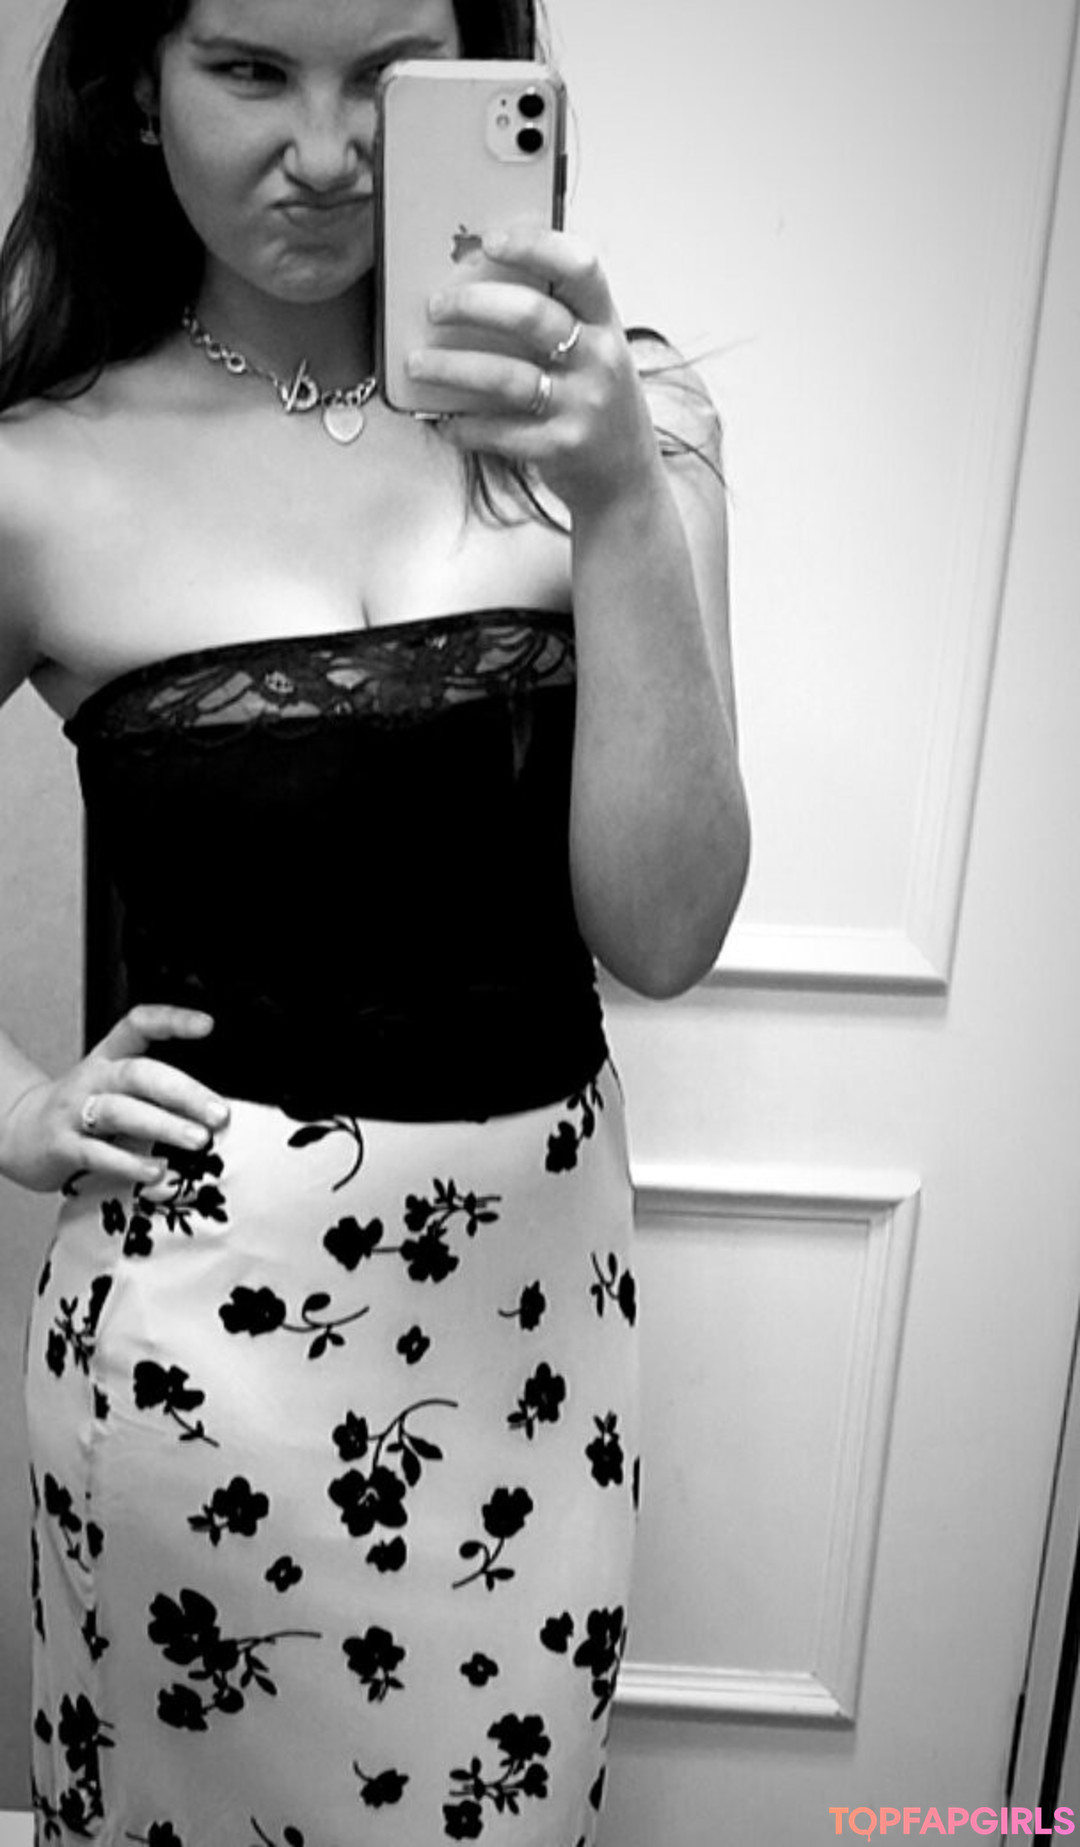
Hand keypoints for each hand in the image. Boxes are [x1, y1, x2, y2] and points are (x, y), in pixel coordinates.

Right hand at [0, 1005, 229, 1194]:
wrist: (23, 1133)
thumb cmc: (84, 1111)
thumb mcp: (117, 1087)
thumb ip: (156, 1089)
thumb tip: (214, 1106)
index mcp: (109, 1056)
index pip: (138, 1024)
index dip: (171, 1020)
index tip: (208, 1026)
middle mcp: (93, 1078)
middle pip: (138, 1073)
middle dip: (182, 1092)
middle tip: (218, 1112)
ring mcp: (75, 1111)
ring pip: (120, 1111)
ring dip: (163, 1125)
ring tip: (197, 1140)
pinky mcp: (63, 1146)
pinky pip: (98, 1153)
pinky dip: (130, 1163)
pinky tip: (156, 1170)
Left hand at [407, 225, 662, 516]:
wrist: (625, 479)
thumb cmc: (596, 404)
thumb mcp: (592, 353)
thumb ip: (555, 318)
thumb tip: (476, 284)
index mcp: (606, 323)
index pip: (580, 267)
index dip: (535, 246)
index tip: (490, 241)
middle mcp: (600, 360)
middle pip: (532, 316)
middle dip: (472, 305)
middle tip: (435, 307)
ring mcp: (583, 406)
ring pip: (506, 376)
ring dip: (452, 368)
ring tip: (417, 363)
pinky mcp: (562, 447)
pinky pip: (501, 432)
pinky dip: (465, 425)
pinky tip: (445, 421)